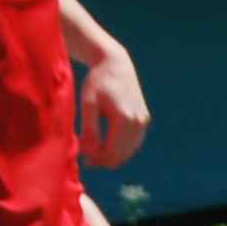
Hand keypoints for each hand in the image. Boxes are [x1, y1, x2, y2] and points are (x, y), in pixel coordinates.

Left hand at [77, 49, 148, 164]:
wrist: (116, 64)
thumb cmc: (98, 81)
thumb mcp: (88, 104)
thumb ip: (89, 129)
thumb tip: (89, 152)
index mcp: (124, 119)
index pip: (112, 152)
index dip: (97, 159)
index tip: (82, 157)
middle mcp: (138, 122)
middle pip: (121, 155)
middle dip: (104, 161)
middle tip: (87, 160)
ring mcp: (143, 121)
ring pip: (129, 151)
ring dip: (113, 156)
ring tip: (95, 154)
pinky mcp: (144, 119)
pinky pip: (134, 143)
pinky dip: (121, 148)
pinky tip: (107, 145)